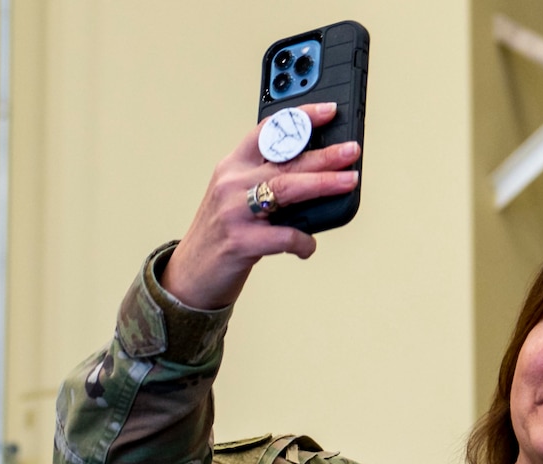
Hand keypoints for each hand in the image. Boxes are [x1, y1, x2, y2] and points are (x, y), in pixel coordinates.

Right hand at [161, 106, 362, 309]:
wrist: (191, 273)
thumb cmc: (221, 234)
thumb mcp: (235, 197)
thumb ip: (264, 181)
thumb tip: (315, 175)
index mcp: (232, 166)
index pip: (267, 130)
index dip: (299, 118)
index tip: (328, 112)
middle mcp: (232, 183)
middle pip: (285, 160)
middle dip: (323, 154)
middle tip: (351, 150)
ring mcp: (235, 211)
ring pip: (286, 189)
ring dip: (323, 184)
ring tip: (349, 180)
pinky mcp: (241, 242)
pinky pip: (284, 236)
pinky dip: (303, 241)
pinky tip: (308, 245)